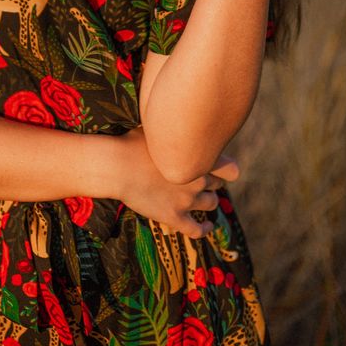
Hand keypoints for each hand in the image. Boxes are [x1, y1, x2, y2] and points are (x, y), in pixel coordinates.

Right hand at [114, 127, 239, 236]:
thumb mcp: (157, 128)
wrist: (117, 165)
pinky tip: (208, 226)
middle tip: (205, 180)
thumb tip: (172, 115)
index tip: (222, 167)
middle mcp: (197, 179)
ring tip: (206, 200)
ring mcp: (187, 200)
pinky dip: (205, 229)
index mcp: (197, 156)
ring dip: (209, 201)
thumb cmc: (132, 142)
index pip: (229, 167)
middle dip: (213, 182)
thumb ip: (172, 130)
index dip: (227, 168)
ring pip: (211, 204)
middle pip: (218, 184)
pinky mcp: (174, 216)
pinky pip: (197, 229)